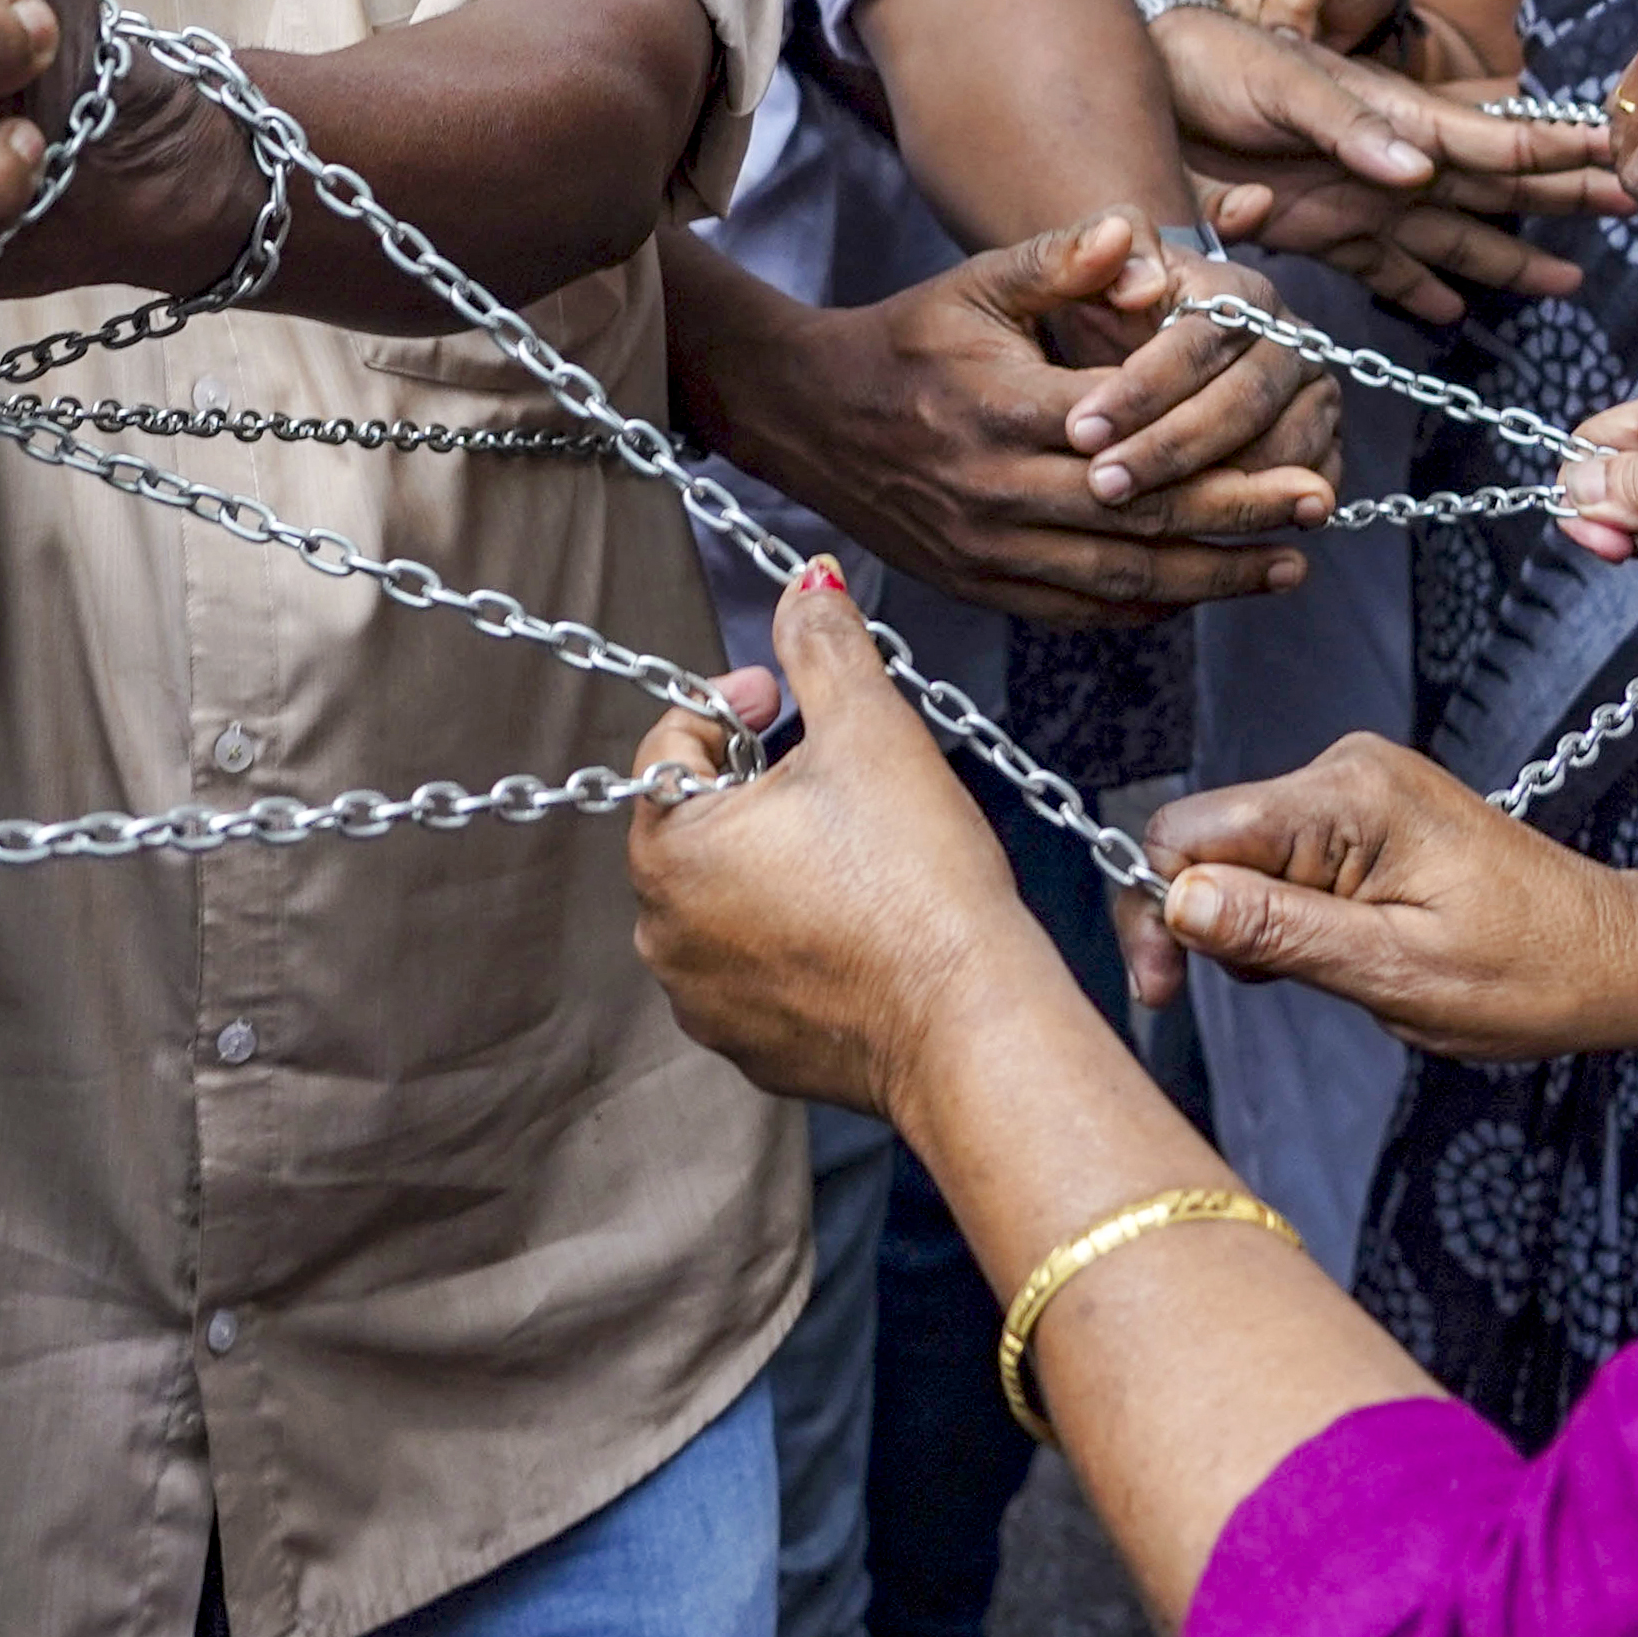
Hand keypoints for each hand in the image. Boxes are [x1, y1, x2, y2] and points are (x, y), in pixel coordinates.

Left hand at [626, 563, 1077, 1123]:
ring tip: (853, 845)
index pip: (672, 744)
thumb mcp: (871, 730)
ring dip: (772, 862)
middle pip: (696, 824)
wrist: (973, 1021)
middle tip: (830, 770)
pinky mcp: (757, 1050)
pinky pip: (759, 969)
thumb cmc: (918, 879)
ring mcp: (706, 1003)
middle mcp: (664, 935)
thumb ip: (824, 646)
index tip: (785, 697)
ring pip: (725, 899)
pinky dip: (795, 935)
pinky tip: (859, 918)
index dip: (734, 704)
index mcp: (668, 850)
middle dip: (755, 785)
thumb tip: (805, 586)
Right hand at [709, 221, 1327, 624]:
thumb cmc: (908, 338)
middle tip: (1316, 508)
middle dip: (1238, 518)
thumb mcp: (977, 284)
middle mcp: (997, 494)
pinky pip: (1080, 610)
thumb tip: (1138, 236)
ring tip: (1286, 565)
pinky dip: (1149, 605)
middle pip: (1141, 518)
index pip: (1131, 441)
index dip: (1216, 453)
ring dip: (1211, 576)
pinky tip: (1206, 589)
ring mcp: (988, 552)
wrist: (812, 416)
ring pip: (1120, 580)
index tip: (1294, 449)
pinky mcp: (981, 586)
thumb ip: (1061, 260)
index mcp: (1003, 413)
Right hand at [1119, 734, 1637, 1061]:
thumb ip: (1281, 931)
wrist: (1614, 958)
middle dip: (1201, 920)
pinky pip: (1281, 858)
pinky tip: (1329, 951)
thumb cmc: (1533, 971)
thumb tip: (1176, 900)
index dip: (1160, 907)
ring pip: (1238, 853)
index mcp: (1350, 795)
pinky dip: (1282, 914)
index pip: (1192, 829)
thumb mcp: (1398, 973)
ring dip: (1248, 924)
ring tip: (1315, 975)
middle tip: (1233, 991)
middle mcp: (1343, 770)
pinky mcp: (1363, 815)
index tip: (1166, 984)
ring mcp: (1354, 789)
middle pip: (1206, 837)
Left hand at [1155, 6, 1604, 320]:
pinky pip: (1384, 267)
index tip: (1625, 154)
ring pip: (1454, 235)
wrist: (1147, 78)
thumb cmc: (1218, 61)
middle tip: (1635, 207)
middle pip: (1494, 191)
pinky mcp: (1317, 228)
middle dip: (1562, 202)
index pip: (1494, 144)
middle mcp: (1391, 162)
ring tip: (1568, 282)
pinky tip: (1455, 310)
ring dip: (1508, 259)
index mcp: (1393, 120)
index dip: (1559, 154)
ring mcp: (1359, 199)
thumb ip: (1349, 126)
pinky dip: (1420, 290)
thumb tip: (1417, 171)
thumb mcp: (1284, 84)